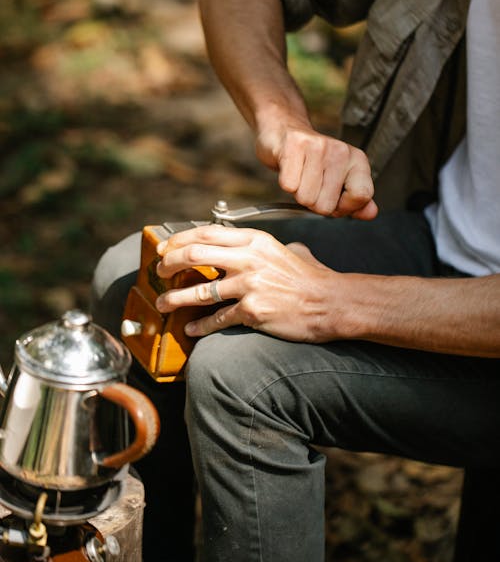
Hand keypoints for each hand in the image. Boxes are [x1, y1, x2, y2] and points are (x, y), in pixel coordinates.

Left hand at [155, 225, 341, 341]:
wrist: (329, 302)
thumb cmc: (308, 278)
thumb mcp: (284, 249)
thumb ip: (260, 246)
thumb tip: (242, 246)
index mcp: (254, 240)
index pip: (205, 233)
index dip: (178, 240)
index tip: (164, 249)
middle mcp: (249, 259)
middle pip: (194, 255)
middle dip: (169, 264)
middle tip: (159, 273)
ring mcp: (249, 285)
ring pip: (199, 291)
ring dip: (175, 299)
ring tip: (163, 305)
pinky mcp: (253, 311)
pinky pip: (217, 319)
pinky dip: (201, 326)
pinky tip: (191, 328)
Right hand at [255, 122, 377, 218]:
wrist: (285, 131)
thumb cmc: (313, 160)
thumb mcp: (341, 179)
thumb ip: (356, 198)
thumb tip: (370, 213)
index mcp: (358, 160)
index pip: (361, 195)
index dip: (343, 207)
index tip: (334, 199)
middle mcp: (341, 151)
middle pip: (327, 205)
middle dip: (315, 203)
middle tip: (312, 184)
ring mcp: (318, 147)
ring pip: (306, 199)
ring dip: (300, 194)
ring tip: (301, 177)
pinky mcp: (294, 145)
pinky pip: (289, 186)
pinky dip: (287, 184)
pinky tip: (291, 170)